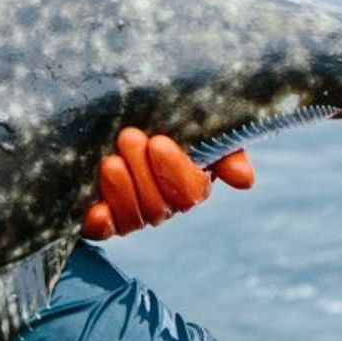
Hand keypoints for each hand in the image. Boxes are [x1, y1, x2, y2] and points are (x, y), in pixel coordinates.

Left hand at [82, 129, 254, 238]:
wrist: (111, 108)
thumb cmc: (159, 112)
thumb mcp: (194, 122)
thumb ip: (224, 148)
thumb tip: (245, 180)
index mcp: (189, 182)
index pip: (191, 192)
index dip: (176, 172)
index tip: (159, 142)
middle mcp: (162, 202)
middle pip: (159, 206)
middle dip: (144, 173)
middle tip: (129, 137)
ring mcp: (130, 212)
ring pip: (133, 220)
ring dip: (122, 190)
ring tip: (110, 161)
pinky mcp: (99, 217)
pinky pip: (102, 232)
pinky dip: (101, 224)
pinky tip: (96, 212)